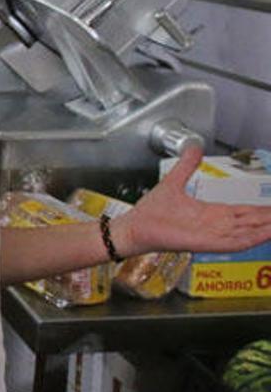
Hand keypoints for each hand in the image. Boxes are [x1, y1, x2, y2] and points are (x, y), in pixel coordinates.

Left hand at [116, 145, 270, 255]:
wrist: (134, 226)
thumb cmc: (151, 212)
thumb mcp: (174, 182)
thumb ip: (187, 166)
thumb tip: (194, 147)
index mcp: (212, 214)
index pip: (245, 212)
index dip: (263, 210)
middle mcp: (216, 226)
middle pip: (252, 222)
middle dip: (270, 219)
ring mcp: (212, 236)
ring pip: (248, 233)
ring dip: (267, 229)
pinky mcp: (204, 243)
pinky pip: (233, 243)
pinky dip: (251, 238)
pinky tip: (265, 234)